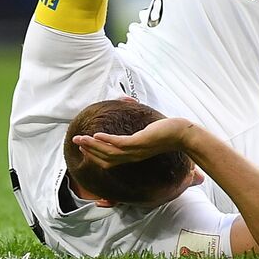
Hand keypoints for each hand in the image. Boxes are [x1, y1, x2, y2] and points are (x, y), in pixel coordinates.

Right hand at [73, 116, 193, 167]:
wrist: (183, 134)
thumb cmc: (168, 131)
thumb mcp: (148, 127)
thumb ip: (135, 119)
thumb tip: (125, 99)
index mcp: (133, 154)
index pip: (109, 160)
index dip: (95, 155)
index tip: (83, 148)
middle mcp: (132, 156)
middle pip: (104, 158)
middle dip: (88, 150)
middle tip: (74, 142)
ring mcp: (136, 150)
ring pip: (108, 152)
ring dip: (92, 146)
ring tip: (79, 139)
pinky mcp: (140, 143)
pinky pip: (119, 144)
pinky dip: (106, 140)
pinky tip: (96, 136)